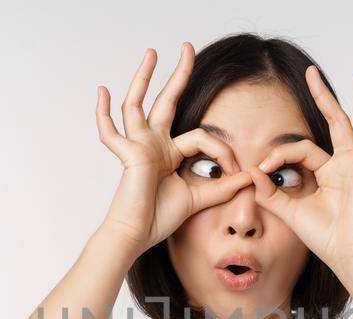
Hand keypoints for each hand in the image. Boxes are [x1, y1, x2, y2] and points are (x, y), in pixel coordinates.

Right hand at [95, 43, 253, 253]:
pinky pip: (110, 132)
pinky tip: (103, 91)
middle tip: (186, 48)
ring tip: (152, 54)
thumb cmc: (158, 219)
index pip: (202, 138)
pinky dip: (104, 112)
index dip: (223, 152)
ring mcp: (137, 146)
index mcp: (167, 153)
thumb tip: (249, 178)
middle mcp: (152, 144)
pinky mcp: (128, 155)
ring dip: (144, 78)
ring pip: (138, 104)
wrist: (137, 235)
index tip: (238, 172)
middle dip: (177, 74)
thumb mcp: (198, 199)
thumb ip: (221, 187)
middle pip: (165, 101)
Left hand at [245, 66, 352, 273]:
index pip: (301, 148)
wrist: (345, 254)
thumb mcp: (288, 211)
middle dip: (323, 97)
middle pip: (334, 122)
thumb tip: (251, 171)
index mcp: (327, 171)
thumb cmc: (323, 236)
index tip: (262, 166)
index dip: (280, 153)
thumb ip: (269, 191)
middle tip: (311, 72)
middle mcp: (345, 164)